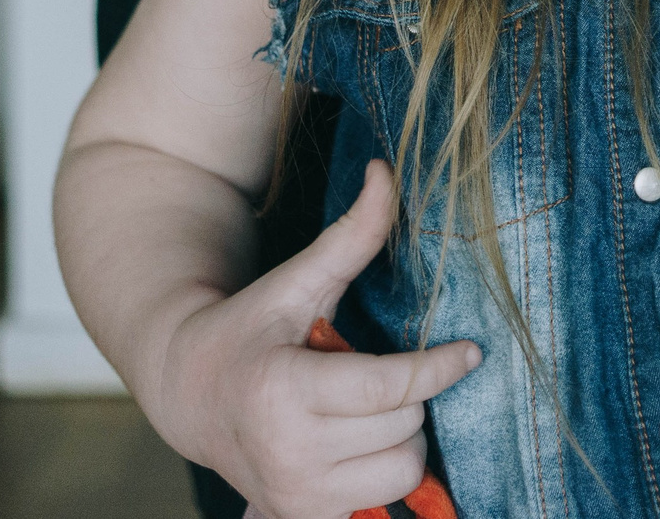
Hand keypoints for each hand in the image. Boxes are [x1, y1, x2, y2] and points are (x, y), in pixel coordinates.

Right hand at [148, 160, 481, 516]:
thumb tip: (387, 172)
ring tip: (364, 409)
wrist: (188, 395)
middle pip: (404, 426)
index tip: (471, 351)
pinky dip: (382, 470)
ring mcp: (296, 497)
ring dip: (400, 435)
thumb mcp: (296, 282)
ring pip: (402, 468)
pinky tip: (358, 443)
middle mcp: (288, 454)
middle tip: (373, 372)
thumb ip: (350, 236)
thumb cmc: (248, 331)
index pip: (390, 388)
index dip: (440, 367)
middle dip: (408, 393)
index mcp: (283, 392)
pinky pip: (382, 500)